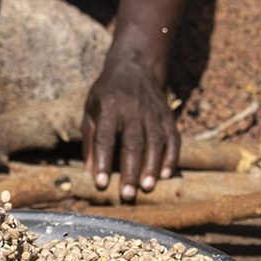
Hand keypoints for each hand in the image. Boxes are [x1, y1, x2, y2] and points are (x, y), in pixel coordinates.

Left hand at [84, 57, 178, 199]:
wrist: (135, 66)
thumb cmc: (107, 93)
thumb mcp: (91, 109)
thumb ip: (90, 140)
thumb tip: (88, 172)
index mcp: (109, 107)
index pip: (105, 137)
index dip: (102, 161)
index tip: (101, 184)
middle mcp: (132, 109)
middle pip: (133, 142)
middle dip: (130, 170)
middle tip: (127, 194)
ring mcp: (153, 112)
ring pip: (155, 141)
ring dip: (152, 167)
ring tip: (146, 188)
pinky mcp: (168, 116)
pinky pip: (173, 138)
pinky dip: (171, 157)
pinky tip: (166, 174)